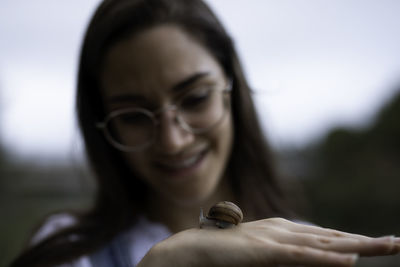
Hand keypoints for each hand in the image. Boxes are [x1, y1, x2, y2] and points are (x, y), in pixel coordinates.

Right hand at [138, 217, 399, 266]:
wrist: (191, 249)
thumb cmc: (222, 254)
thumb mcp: (257, 254)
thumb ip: (279, 255)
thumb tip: (303, 258)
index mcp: (281, 231)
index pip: (324, 236)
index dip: (352, 239)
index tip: (378, 242)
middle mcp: (282, 230)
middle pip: (331, 237)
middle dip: (365, 240)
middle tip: (397, 242)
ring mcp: (274, 240)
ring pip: (323, 244)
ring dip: (357, 245)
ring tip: (388, 245)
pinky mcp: (263, 252)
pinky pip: (300, 258)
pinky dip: (325, 259)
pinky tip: (349, 261)